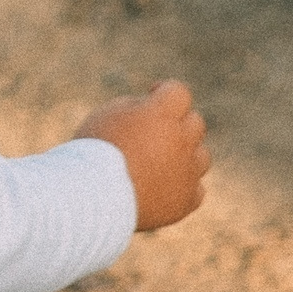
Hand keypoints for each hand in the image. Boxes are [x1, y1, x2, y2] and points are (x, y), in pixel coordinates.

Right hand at [77, 79, 208, 231]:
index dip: (164, 91)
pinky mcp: (186, 200)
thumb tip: (152, 111)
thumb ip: (136, 106)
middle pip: (194, 122)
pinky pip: (195, 189)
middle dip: (175, 122)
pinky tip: (161, 187)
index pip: (178, 92)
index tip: (150, 96)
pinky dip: (182, 186)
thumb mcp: (106, 114)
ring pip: (201, 156)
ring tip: (155, 163)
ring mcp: (187, 172)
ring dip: (184, 154)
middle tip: (148, 133)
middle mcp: (182, 141)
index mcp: (162, 114)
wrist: (92, 198)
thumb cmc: (94, 151)